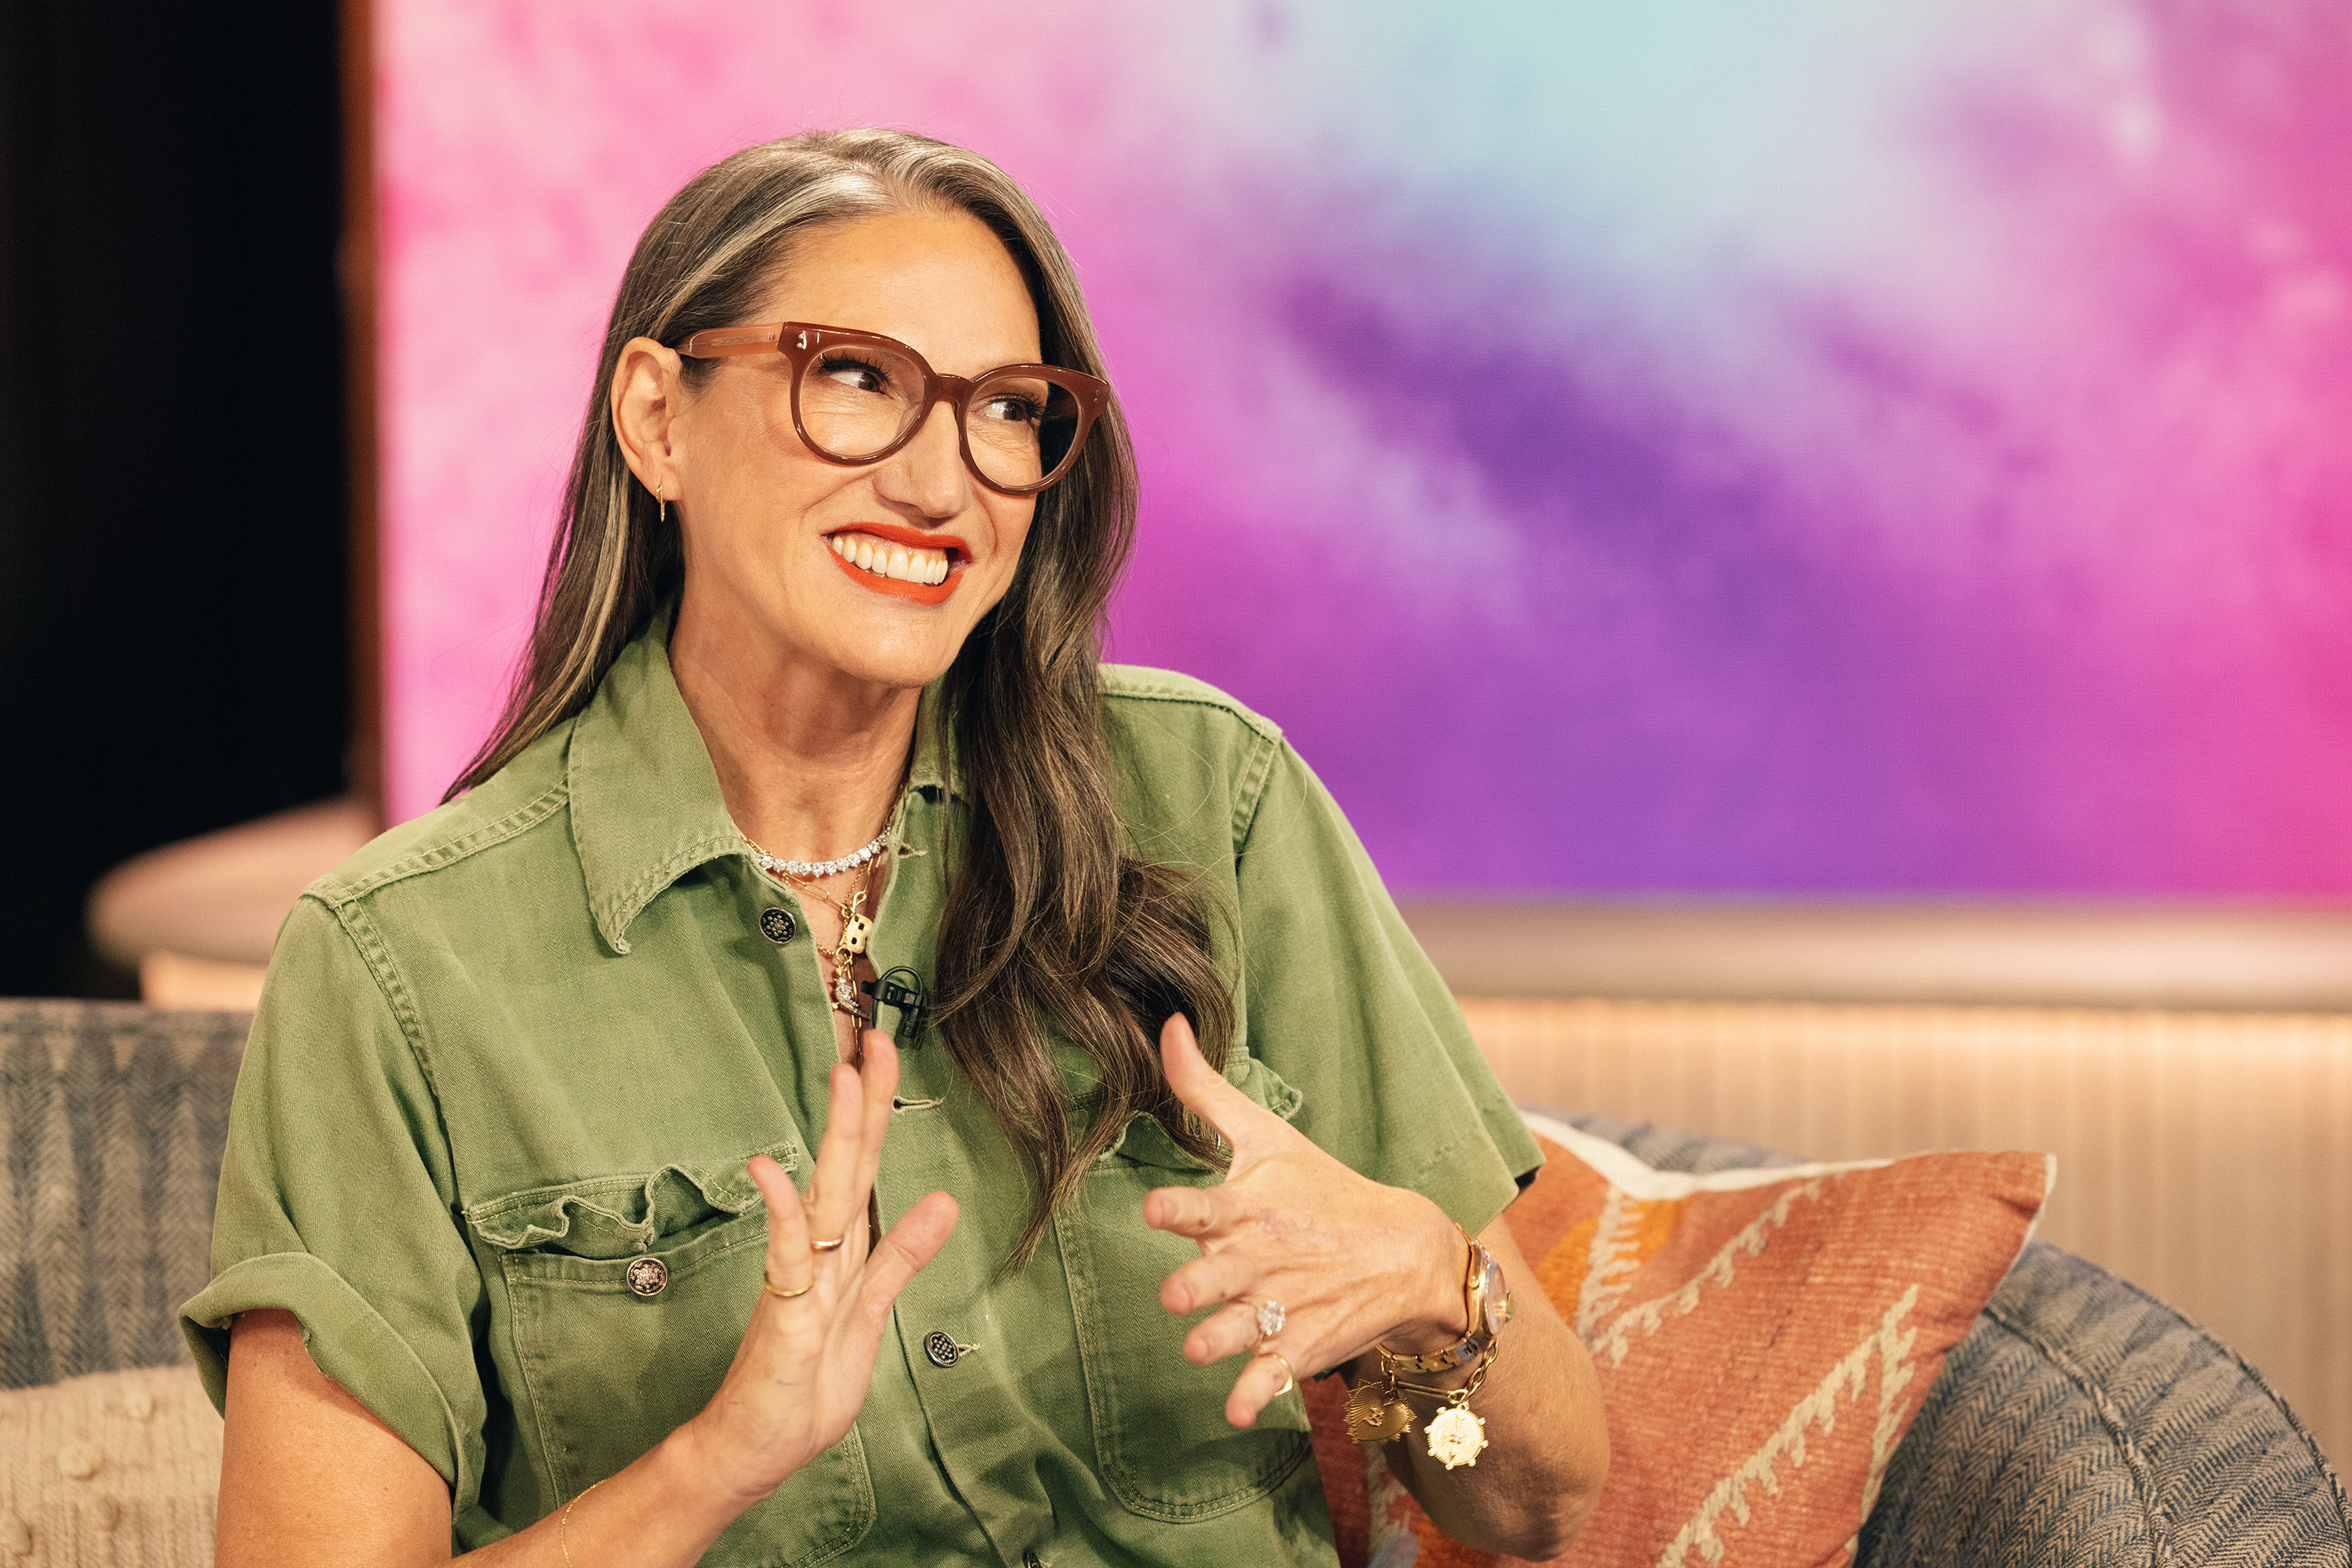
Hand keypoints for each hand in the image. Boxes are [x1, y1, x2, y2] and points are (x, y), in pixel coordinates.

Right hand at [682, 1029, 957, 1504]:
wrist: (748, 1450)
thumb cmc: (803, 1386)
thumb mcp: (870, 1317)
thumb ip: (902, 1259)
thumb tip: (945, 1199)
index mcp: (843, 1251)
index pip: (863, 1167)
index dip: (877, 1110)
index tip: (883, 1051)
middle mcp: (819, 1253)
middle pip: (846, 1166)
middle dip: (863, 1102)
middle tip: (873, 1038)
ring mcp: (799, 1280)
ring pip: (823, 1197)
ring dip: (835, 1137)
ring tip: (844, 1078)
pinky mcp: (782, 1316)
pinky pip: (785, 1258)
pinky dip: (782, 1213)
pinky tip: (772, 1171)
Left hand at [1141, 1015, 1464, 1429]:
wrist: (1405, 1249)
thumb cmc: (1319, 1188)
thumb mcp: (1267, 1135)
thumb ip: (1203, 1090)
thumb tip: (1165, 1026)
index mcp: (1246, 1206)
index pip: (1203, 1204)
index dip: (1179, 1207)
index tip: (1156, 1209)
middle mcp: (1258, 1258)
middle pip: (1217, 1275)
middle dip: (1196, 1287)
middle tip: (1177, 1295)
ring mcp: (1280, 1306)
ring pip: (1240, 1329)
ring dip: (1218, 1341)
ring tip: (1197, 1348)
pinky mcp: (1298, 1346)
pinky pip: (1271, 1375)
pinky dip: (1256, 1395)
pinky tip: (1236, 1411)